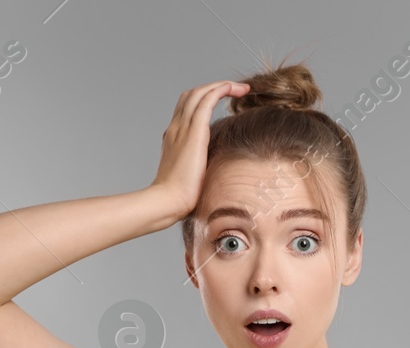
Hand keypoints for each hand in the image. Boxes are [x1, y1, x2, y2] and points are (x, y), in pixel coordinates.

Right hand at [149, 80, 250, 221]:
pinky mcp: (193, 131)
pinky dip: (221, 89)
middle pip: (192, 95)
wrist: (168, 201)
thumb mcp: (191, 177)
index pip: (187, 109)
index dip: (205, 100)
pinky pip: (207, 100)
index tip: (224, 104)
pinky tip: (234, 89)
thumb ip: (201, 168)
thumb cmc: (180, 198)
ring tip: (242, 88)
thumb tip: (217, 172)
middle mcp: (176, 128)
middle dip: (215, 88)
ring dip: (222, 85)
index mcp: (174, 138)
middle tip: (237, 92)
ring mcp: (182, 127)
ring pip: (200, 92)